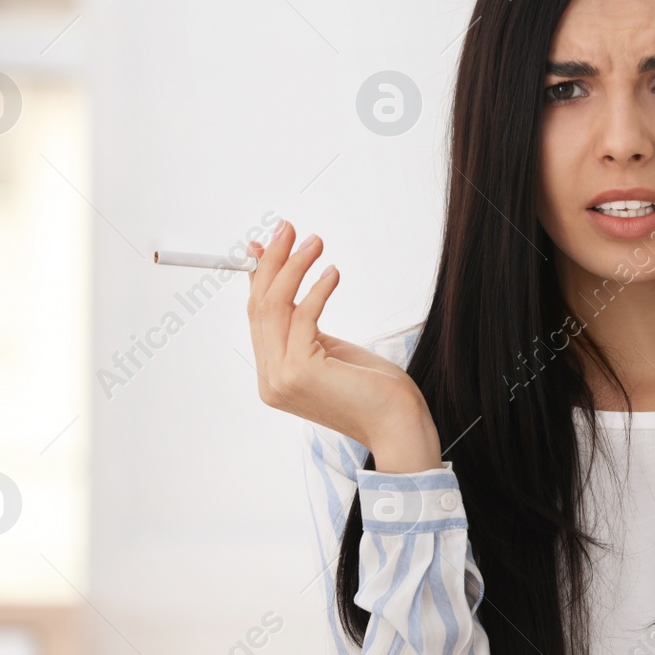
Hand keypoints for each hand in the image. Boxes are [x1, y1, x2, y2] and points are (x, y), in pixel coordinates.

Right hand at [246, 219, 439, 468]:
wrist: (398, 425)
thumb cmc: (373, 389)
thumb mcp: (330, 346)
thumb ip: (303, 318)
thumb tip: (289, 279)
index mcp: (273, 375)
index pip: (257, 315)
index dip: (261, 275)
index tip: (272, 242)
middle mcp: (270, 379)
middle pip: (259, 306)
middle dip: (273, 261)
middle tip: (288, 228)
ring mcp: (280, 378)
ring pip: (274, 307)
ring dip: (294, 267)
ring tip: (315, 242)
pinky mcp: (300, 372)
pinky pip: (302, 317)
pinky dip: (316, 289)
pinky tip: (333, 273)